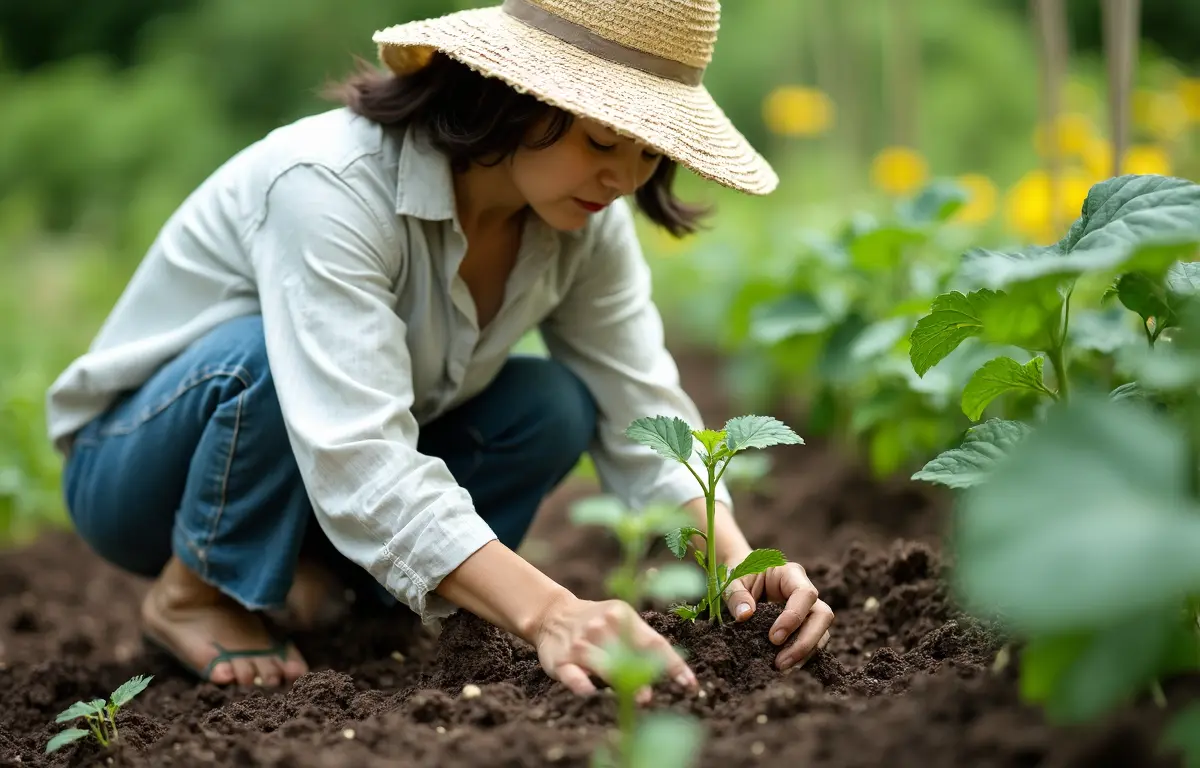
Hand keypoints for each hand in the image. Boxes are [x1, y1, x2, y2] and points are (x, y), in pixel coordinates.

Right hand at [531, 593, 698, 701]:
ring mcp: (580, 644)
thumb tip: (673, 673)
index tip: (689, 684)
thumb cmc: (599, 624)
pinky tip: (590, 692)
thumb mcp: (621, 620)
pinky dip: (581, 684)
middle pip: (628, 655)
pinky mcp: (561, 661)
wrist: (553, 615)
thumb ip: (643, 643)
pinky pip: (572, 675)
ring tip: (638, 698)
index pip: (653, 642)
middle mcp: (601, 627)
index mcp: (621, 615)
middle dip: (644, 676)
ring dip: (621, 682)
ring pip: (603, 666)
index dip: (673, 665)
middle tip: (653, 695)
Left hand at [723, 560, 833, 670]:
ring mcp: (808, 610)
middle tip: (780, 662)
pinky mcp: (804, 627)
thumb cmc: (739, 574)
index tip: (773, 638)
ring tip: (781, 668)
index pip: (805, 594)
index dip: (794, 617)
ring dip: (805, 653)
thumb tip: (745, 615)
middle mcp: (805, 592)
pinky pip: (813, 643)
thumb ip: (736, 595)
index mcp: (791, 574)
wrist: (741, 578)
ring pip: (822, 632)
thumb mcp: (732, 580)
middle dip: (806, 642)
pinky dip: (802, 657)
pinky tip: (785, 667)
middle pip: (823, 616)